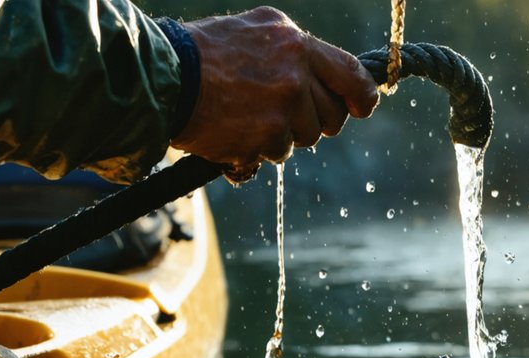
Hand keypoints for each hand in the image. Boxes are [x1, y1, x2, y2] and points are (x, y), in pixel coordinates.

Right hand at [172, 7, 378, 183]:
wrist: (164, 79)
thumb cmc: (203, 54)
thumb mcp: (255, 32)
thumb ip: (292, 51)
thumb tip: (324, 77)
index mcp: (295, 43)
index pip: (350, 73)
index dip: (363, 96)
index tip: (363, 109)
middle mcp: (295, 74)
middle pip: (330, 116)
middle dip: (314, 122)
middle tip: (285, 118)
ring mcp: (282, 108)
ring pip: (302, 138)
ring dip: (280, 137)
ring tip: (245, 118)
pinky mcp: (266, 138)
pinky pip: (274, 154)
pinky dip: (255, 151)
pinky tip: (231, 133)